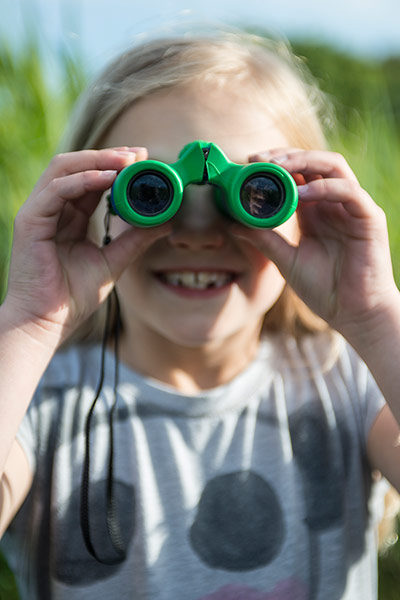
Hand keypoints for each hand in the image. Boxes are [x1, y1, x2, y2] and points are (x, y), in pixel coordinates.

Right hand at [4, 147, 169, 346]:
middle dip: (109, 157)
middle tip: (138, 154)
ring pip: (64, 169)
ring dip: (97, 161)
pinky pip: (57, 190)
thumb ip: (135, 240)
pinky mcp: (30, 221)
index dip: (115, 166)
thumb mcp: (113, 262)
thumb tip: (166, 221)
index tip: (143, 160)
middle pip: (77, 167)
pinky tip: (108, 179)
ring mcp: (38, 212)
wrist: (47, 323)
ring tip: (126, 160)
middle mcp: (52, 209)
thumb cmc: (73, 298)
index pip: (91, 180)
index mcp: (69, 217)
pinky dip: (83, 180)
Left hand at [233, 148, 397, 339]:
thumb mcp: (285, 259)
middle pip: (315, 162)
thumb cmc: (323, 289)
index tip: (250, 162)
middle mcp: (334, 203)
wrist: (352, 315)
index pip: (299, 173)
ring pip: (334, 166)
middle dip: (286, 155)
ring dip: (304, 161)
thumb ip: (263, 239)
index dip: (276, 163)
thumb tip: (231, 223)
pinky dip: (325, 188)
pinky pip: (349, 191)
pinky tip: (302, 194)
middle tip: (259, 159)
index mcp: (315, 210)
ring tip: (277, 167)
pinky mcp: (369, 218)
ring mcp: (353, 208)